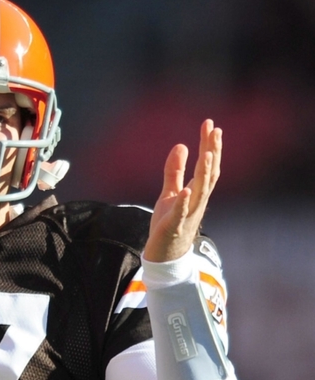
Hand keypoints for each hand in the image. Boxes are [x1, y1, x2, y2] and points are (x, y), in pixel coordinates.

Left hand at [144, 119, 221, 261]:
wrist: (164, 256)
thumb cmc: (169, 225)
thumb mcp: (170, 194)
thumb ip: (175, 172)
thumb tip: (181, 145)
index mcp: (197, 193)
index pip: (206, 165)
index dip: (209, 145)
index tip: (210, 123)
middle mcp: (197, 202)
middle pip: (208, 175)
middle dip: (212, 152)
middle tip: (215, 130)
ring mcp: (188, 215)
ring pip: (200, 193)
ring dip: (204, 174)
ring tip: (207, 154)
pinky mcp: (174, 227)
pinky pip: (181, 214)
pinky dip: (184, 202)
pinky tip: (187, 190)